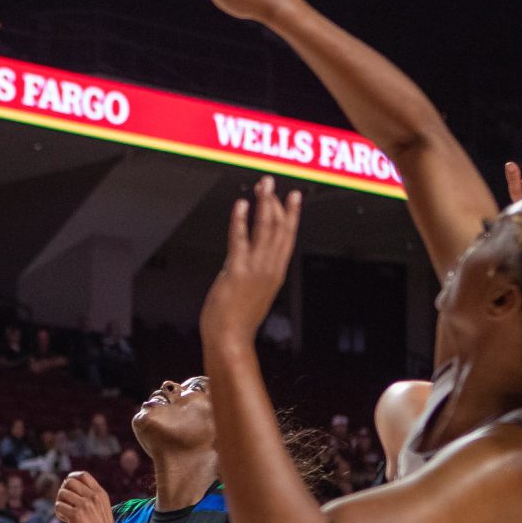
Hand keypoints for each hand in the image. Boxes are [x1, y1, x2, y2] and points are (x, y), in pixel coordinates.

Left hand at [52, 473, 121, 522]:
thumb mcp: (103, 506)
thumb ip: (92, 496)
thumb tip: (71, 486)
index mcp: (100, 493)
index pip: (83, 475)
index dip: (72, 478)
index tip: (70, 489)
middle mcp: (92, 496)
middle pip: (69, 482)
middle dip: (64, 491)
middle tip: (66, 503)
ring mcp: (84, 506)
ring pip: (61, 494)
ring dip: (61, 503)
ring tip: (67, 513)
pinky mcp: (76, 516)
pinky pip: (58, 506)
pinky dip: (59, 513)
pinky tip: (66, 520)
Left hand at [198, 177, 302, 350]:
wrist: (231, 341)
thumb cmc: (235, 322)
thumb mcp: (247, 293)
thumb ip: (245, 274)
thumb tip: (235, 263)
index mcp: (275, 273)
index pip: (287, 237)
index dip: (290, 214)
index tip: (290, 197)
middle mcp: (270, 268)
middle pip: (279, 227)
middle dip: (276, 201)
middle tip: (272, 181)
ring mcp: (256, 269)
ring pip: (264, 229)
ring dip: (263, 203)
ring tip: (262, 185)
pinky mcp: (238, 271)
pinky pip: (240, 239)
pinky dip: (240, 220)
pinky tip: (241, 205)